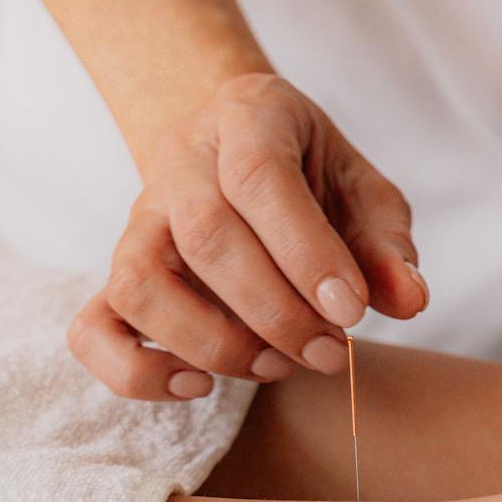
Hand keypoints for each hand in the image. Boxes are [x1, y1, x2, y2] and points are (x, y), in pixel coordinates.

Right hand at [68, 72, 427, 398]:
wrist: (241, 151)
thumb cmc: (313, 176)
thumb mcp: (365, 192)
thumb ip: (387, 244)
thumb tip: (410, 300)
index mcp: (248, 116)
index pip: (259, 178)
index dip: (304, 252)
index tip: (352, 311)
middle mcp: (179, 161)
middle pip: (205, 236)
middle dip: (275, 310)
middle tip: (332, 351)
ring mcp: (138, 219)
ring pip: (141, 284)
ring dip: (214, 341)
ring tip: (280, 365)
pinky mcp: (118, 273)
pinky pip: (92, 329)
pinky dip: (137, 370)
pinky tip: (201, 385)